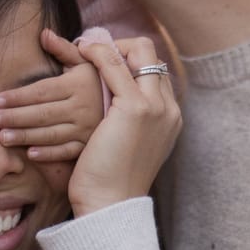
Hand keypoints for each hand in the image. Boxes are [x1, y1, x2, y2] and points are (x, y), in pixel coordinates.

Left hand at [0, 30, 104, 161]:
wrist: (130, 107)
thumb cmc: (99, 82)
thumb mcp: (85, 63)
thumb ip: (64, 49)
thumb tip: (43, 33)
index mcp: (78, 85)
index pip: (42, 91)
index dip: (18, 96)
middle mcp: (83, 107)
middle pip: (42, 113)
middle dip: (14, 117)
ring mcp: (87, 128)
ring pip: (51, 134)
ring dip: (25, 136)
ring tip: (2, 138)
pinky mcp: (89, 145)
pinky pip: (67, 151)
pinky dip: (49, 154)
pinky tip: (30, 153)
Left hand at [65, 36, 180, 214]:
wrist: (111, 204)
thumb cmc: (110, 180)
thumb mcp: (125, 144)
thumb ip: (126, 121)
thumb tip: (111, 108)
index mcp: (169, 118)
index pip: (156, 72)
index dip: (131, 60)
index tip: (105, 63)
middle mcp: (168, 108)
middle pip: (152, 56)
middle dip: (123, 46)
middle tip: (93, 50)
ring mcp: (156, 107)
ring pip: (138, 54)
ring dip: (107, 46)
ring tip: (81, 47)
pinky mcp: (135, 108)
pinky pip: (116, 65)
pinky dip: (98, 53)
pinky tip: (79, 53)